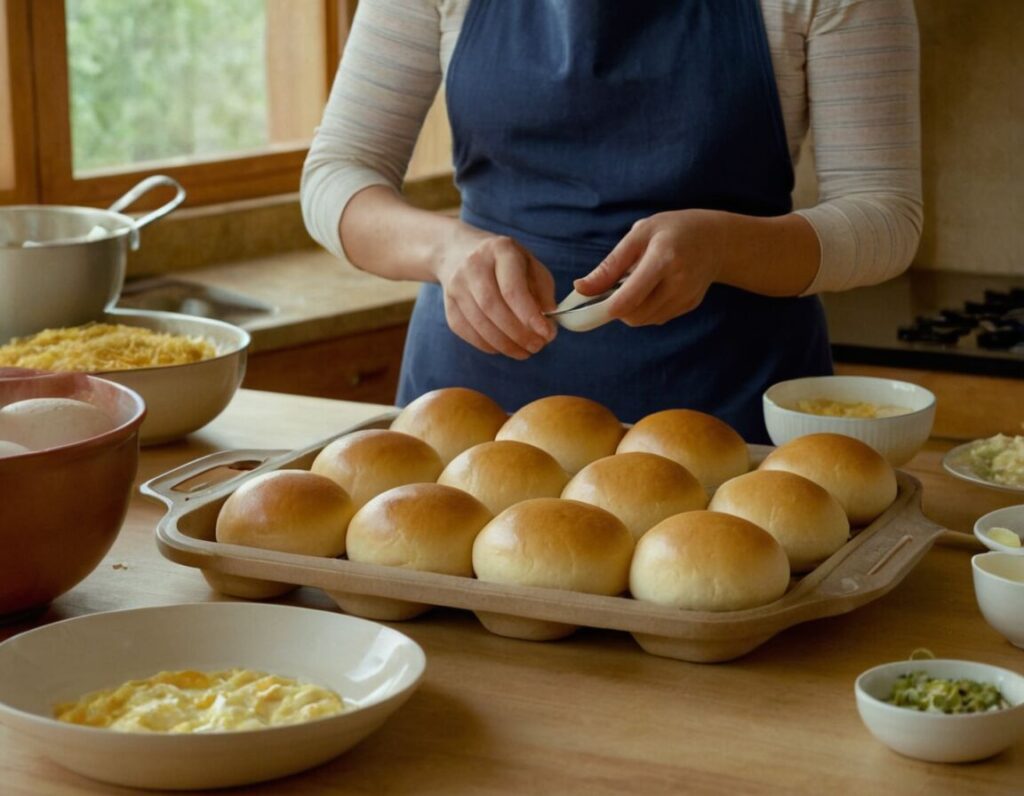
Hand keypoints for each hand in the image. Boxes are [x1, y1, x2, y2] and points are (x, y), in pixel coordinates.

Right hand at [434, 225, 556, 358]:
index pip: (512, 288)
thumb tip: (548, 326)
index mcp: (500, 250)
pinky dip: (488, 345)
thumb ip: (543, 293)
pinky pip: (467, 332)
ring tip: (525, 352)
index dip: (530, 315)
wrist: (459, 252)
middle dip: (518, 333)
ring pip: (479, 323)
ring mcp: (456, 285)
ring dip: (505, 344)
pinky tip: (504, 347)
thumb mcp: (530, 265)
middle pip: (493, 307)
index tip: (547, 334)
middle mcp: (474, 265)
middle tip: (537, 347)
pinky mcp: (448, 304)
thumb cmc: (505, 263)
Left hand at [574, 209, 723, 326]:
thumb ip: (609, 265)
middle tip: (614, 287)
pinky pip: (657, 318)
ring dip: (630, 309)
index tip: (590, 302)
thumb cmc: (672, 230)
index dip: (604, 307)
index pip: (628, 299)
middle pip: (633, 315)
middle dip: (616, 307)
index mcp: (663, 259)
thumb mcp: (639, 234)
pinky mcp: (689, 306)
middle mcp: (678, 282)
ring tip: (635, 283)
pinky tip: (652, 288)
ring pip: (644, 320)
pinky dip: (646, 309)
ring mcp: (686, 297)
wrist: (717, 240)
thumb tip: (580, 288)